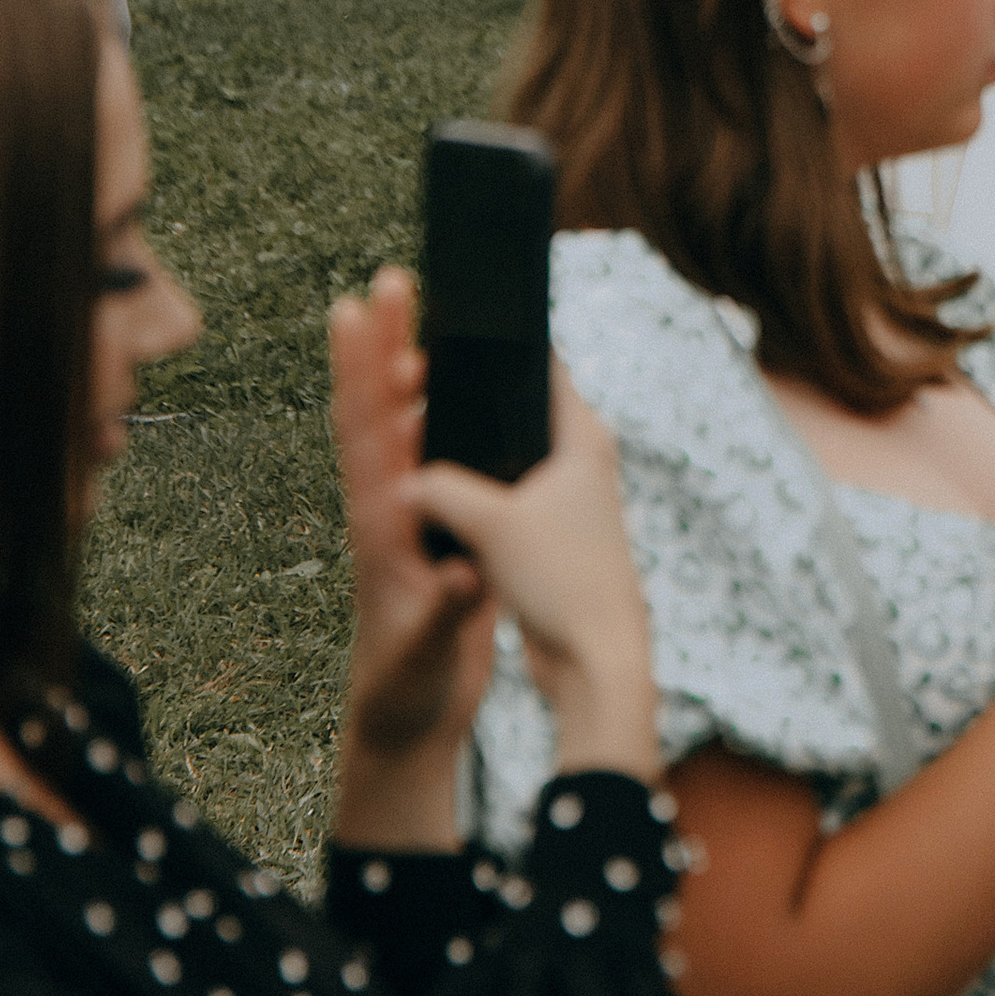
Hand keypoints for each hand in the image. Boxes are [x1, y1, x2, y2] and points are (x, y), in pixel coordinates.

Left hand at [329, 267, 496, 840]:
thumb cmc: (408, 689)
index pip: (369, 434)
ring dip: (399, 368)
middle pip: (375, 411)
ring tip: (411, 312)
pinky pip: (420, 454)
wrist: (401, 721)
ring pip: (394, 427)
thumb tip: (464, 574)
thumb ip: (446, 613)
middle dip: (380, 343)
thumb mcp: (427, 654)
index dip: (363, 371)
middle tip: (389, 278)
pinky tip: (440, 388)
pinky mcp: (423, 528)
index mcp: (383, 529)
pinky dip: (426, 412)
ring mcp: (400, 516)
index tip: (359, 311)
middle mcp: (384, 509)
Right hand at [405, 363, 660, 782]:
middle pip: (517, 409)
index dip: (495, 347)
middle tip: (415, 391)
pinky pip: (507, 496)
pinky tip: (439, 500)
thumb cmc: (560, 579)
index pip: (540, 364)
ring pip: (508, 456)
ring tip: (417, 442)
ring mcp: (570, 495)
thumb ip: (441, 490)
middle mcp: (582, 455)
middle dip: (470, 405)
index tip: (446, 337)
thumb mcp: (492, 524)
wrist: (595, 658)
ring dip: (471, 457)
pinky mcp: (554, 533)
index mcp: (582, 434)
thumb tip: (399, 482)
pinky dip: (479, 496)